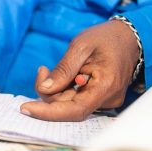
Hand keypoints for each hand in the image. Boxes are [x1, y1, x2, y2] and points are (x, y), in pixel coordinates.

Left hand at [21, 20, 139, 120]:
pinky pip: (74, 99)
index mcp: (105, 85)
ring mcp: (103, 100)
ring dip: (53, 89)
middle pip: (68, 107)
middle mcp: (107, 99)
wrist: (125, 37)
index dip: (48, 113)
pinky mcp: (97, 98)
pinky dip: (61, 89)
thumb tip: (44, 89)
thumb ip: (63, 69)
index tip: (25, 108)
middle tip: (42, 70)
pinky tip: (58, 75)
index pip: (75, 110)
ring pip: (68, 103)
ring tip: (48, 69)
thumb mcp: (80, 47)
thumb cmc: (105, 38)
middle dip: (47, 92)